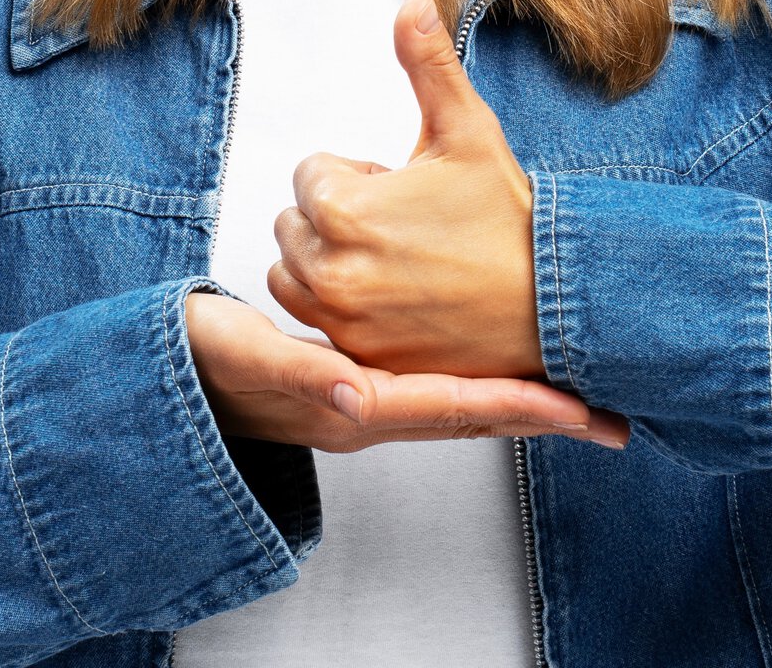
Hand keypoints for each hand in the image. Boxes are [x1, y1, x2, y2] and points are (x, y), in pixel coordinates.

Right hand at [185, 291, 626, 451]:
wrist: (161, 375)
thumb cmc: (201, 362)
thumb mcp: (246, 357)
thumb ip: (300, 374)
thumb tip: (359, 392)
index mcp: (355, 407)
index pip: (460, 408)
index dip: (526, 408)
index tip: (585, 411)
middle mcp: (370, 412)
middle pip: (476, 414)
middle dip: (543, 414)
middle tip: (610, 415)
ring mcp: (363, 404)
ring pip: (460, 402)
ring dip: (517, 397)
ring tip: (572, 389)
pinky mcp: (354, 385)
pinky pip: (433, 387)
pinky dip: (475, 380)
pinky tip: (492, 361)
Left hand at [268, 0, 541, 378]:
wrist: (556, 304)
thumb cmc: (509, 218)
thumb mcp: (469, 131)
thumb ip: (428, 65)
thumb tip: (413, 3)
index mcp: (344, 210)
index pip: (310, 174)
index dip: (359, 177)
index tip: (404, 190)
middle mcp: (331, 271)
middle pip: (295, 224)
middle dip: (337, 218)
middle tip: (404, 227)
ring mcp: (342, 322)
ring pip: (291, 274)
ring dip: (326, 262)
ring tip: (391, 261)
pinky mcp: (358, 359)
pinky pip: (314, 323)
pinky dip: (338, 308)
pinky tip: (392, 298)